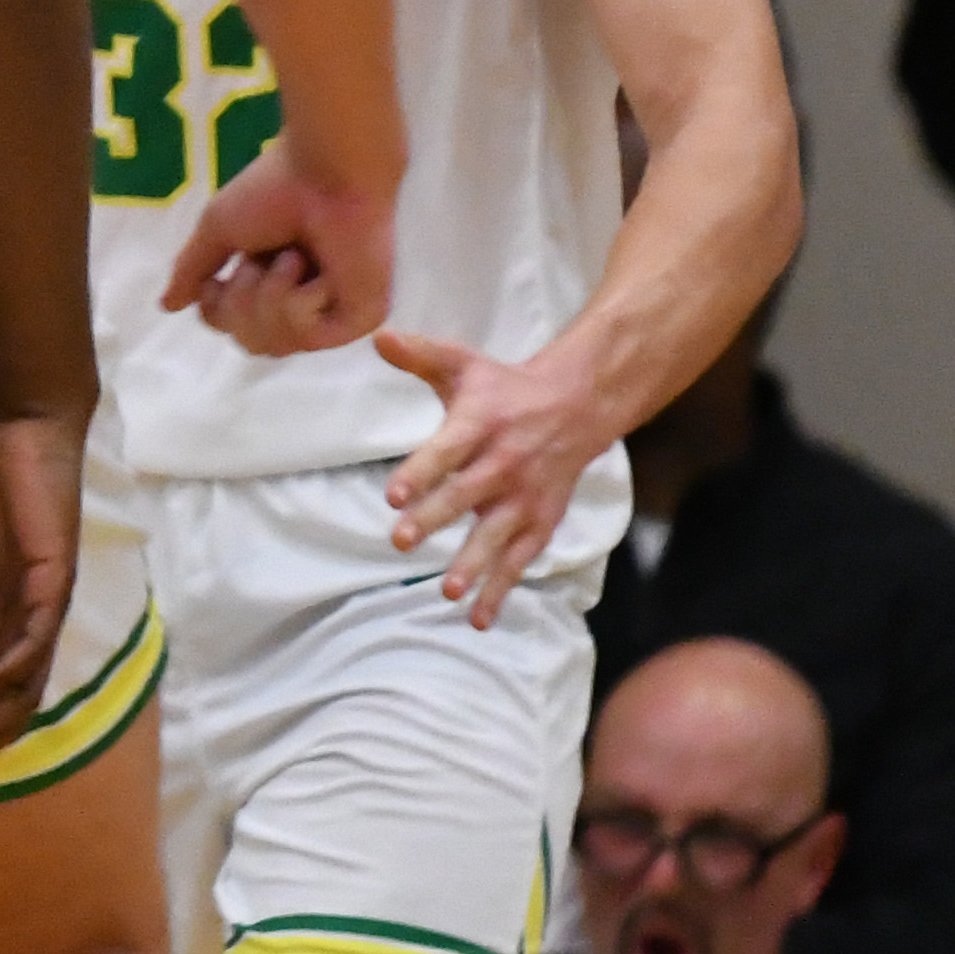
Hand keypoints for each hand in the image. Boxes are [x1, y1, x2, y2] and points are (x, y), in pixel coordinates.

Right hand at [166, 140, 395, 355]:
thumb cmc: (275, 189)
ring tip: (290, 257)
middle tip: (256, 263)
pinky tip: (314, 268)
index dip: (216, 308)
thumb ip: (194, 270)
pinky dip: (298, 300)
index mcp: (273, 281)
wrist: (325, 172)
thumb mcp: (218, 230)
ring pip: (276, 345)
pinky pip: (307, 337)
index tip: (219, 275)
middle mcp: (304, 302)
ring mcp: (334, 313)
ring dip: (269, 296)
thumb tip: (165, 306)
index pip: (231, 326)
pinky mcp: (359, 318)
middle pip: (250, 344)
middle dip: (240, 304)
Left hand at [379, 331, 609, 627]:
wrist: (577, 406)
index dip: (421, 472)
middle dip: (435, 519)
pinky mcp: (541, 520)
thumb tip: (378, 336)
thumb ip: (420, 354)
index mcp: (481, 424)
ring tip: (446, 591)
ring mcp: (526, 496)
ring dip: (473, 564)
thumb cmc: (504, 387)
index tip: (393, 495)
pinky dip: (502, 588)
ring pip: (498, 535)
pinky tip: (477, 617)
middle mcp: (505, 463)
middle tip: (401, 541)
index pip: (447, 450)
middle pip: (467, 495)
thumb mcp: (464, 364)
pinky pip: (521, 559)